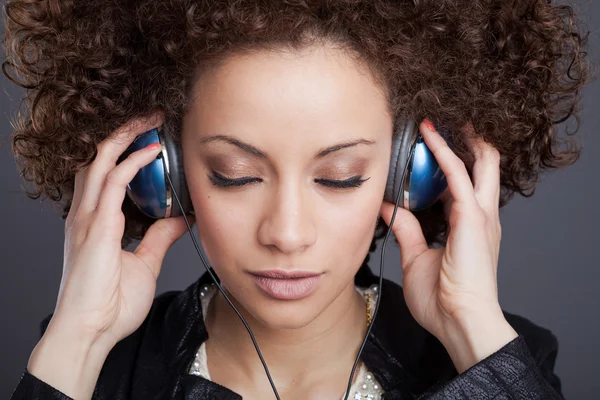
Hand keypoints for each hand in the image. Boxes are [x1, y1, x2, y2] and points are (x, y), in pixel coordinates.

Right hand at [48, 111, 192, 348]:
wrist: (89, 332)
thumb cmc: (109, 305)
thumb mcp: (145, 263)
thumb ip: (160, 238)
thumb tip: (181, 219)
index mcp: (95, 221)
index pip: (105, 173)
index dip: (124, 150)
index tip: (151, 137)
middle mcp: (87, 213)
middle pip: (98, 157)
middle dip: (124, 132)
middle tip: (151, 116)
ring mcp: (88, 218)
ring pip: (101, 159)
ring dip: (126, 135)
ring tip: (151, 119)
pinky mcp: (96, 226)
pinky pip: (113, 181)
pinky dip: (132, 161)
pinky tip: (152, 151)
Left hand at [379, 120, 516, 371]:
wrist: (459, 322)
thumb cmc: (442, 300)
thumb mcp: (416, 257)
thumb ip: (406, 229)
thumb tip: (389, 207)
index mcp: (469, 226)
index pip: (463, 184)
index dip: (450, 163)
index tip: (429, 148)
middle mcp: (481, 215)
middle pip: (485, 166)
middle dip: (469, 141)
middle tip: (447, 120)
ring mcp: (481, 214)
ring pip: (480, 161)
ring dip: (459, 137)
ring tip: (438, 117)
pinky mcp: (472, 216)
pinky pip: (457, 174)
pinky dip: (443, 151)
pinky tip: (428, 134)